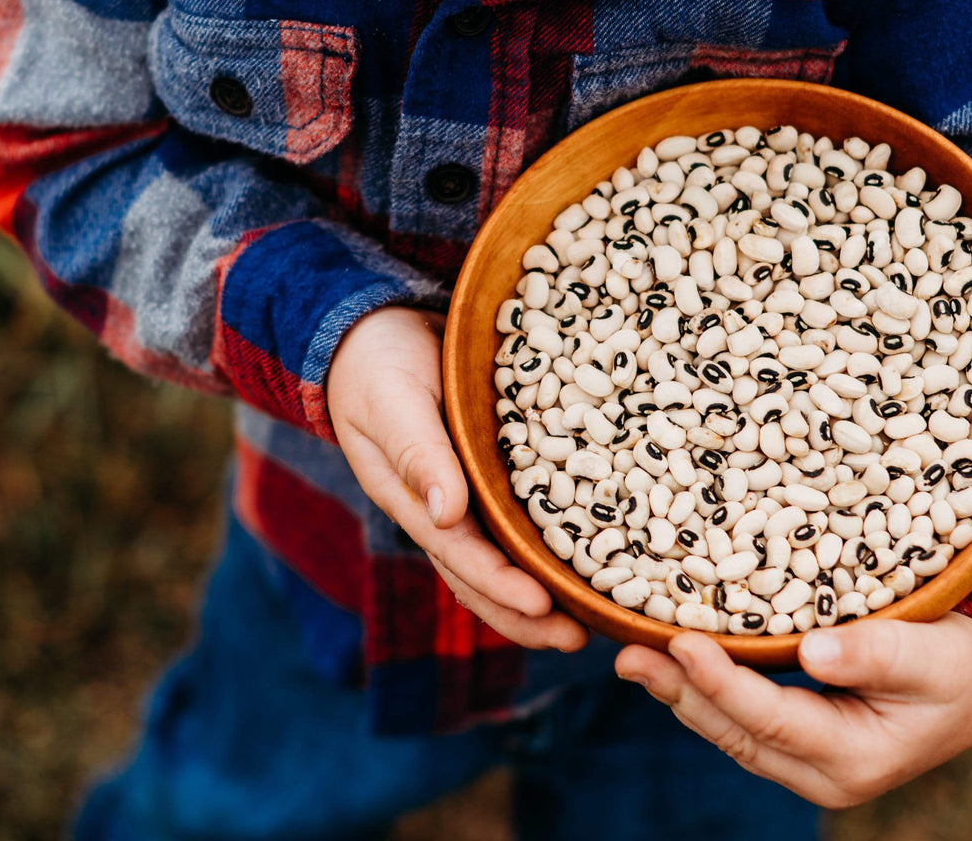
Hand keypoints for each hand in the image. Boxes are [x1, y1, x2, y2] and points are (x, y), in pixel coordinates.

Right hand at [326, 306, 586, 651]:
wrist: (377, 330)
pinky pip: (522, 516)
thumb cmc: (377, 365)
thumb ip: (417, 456)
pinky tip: (591, 553)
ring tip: (594, 616)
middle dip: (529, 615)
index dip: (500, 586)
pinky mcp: (491, 471)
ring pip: (507, 556)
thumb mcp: (391, 402)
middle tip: (579, 641)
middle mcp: (443, 509)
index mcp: (412, 501)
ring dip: (546, 590)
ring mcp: (467, 495)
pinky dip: (553, 540)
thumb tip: (448, 516)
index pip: (459, 557)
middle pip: (486, 578)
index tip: (542, 607)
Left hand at [615, 612, 971, 807]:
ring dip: (680, 693)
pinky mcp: (799, 739)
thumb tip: (811, 651)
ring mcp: (807, 762)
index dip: (720, 682)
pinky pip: (741, 721)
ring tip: (633, 656)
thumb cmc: (960, 664)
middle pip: (735, 733)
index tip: (680, 643)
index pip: (770, 720)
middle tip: (626, 654)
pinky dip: (704, 691)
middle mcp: (822, 773)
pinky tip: (674, 661)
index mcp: (854, 758)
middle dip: (678, 692)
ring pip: (729, 732)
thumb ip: (875, 654)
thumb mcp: (932, 657)